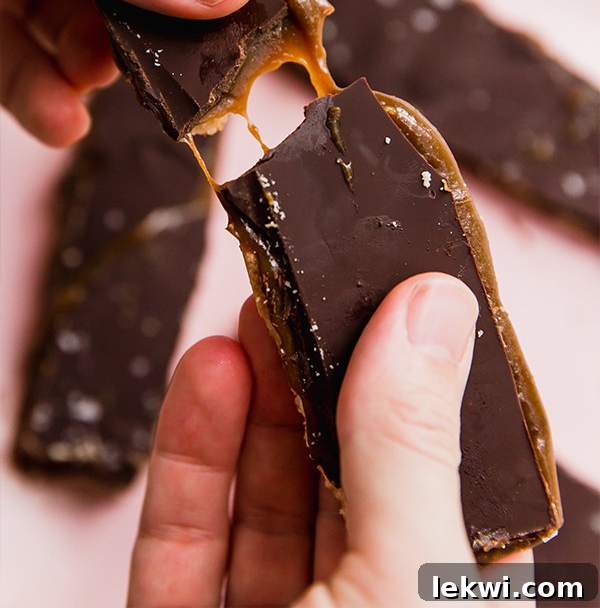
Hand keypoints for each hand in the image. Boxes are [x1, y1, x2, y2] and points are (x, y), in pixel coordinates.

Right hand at [127, 273, 507, 606]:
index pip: (447, 464)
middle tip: (304, 282)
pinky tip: (204, 374)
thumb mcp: (405, 581)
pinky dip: (190, 451)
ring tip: (251, 308)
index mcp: (447, 596)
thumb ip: (408, 447)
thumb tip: (430, 308)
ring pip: (260, 491)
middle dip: (318, 369)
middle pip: (342, 465)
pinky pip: (184, 534)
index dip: (419, 374)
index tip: (395, 291)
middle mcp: (369, 606)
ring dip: (253, 394)